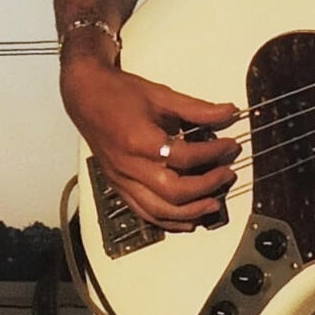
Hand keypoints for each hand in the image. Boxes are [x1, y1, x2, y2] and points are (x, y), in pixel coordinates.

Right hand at [61, 49, 239, 229]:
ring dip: (189, 213)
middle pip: (173, 192)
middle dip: (206, 187)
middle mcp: (129, 166)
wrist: (86, 94)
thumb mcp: (161, 94)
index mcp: (140, 140)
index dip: (213, 153)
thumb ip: (197, 109)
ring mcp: (121, 180)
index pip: (185, 157)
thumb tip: (227, 113)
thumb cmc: (119, 93)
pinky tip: (185, 221)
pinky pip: (143, 213)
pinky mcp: (118, 186)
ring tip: (212, 205)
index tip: (229, 146)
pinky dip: (167, 221)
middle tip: (226, 175)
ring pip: (158, 211)